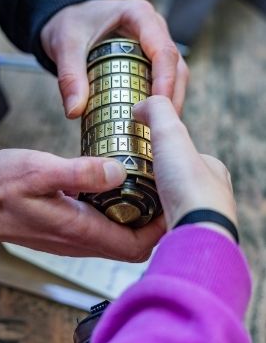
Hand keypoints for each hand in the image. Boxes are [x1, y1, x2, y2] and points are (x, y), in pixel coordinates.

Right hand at [0, 149, 164, 261]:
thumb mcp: (38, 170)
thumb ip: (80, 172)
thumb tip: (120, 172)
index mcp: (76, 229)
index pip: (136, 245)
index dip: (160, 227)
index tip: (169, 197)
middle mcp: (75, 241)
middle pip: (131, 243)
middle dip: (152, 219)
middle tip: (160, 184)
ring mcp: (66, 237)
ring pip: (114, 234)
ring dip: (132, 213)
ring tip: (141, 179)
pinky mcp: (58, 229)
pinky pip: (96, 226)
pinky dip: (111, 209)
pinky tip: (108, 182)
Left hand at [40, 0, 188, 117]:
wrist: (65, 18)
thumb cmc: (67, 24)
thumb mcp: (64, 46)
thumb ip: (69, 76)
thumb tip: (74, 112)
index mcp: (139, 15)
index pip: (162, 49)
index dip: (165, 79)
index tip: (158, 106)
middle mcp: (154, 28)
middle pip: (174, 65)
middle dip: (171, 97)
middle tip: (160, 128)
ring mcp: (154, 44)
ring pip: (174, 74)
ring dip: (169, 102)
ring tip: (157, 131)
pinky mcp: (149, 58)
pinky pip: (160, 80)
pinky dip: (158, 101)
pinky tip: (150, 124)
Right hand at [132, 96, 236, 239]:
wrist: (195, 232)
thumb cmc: (189, 186)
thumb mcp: (171, 134)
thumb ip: (158, 112)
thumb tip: (141, 105)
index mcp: (213, 170)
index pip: (187, 153)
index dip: (165, 149)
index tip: (144, 150)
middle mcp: (212, 195)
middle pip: (178, 181)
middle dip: (158, 179)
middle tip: (132, 177)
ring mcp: (200, 218)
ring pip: (172, 205)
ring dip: (153, 202)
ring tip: (130, 199)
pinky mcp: (187, 237)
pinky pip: (166, 225)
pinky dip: (151, 222)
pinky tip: (138, 221)